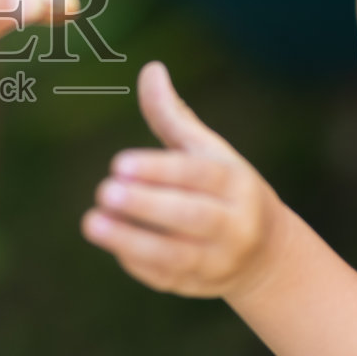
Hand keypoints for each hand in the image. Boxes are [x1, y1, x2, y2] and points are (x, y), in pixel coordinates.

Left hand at [82, 61, 285, 298]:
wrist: (265, 254)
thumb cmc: (223, 188)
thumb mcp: (206, 151)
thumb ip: (173, 116)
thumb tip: (150, 69)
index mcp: (235, 183)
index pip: (198, 176)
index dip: (160, 170)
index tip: (119, 163)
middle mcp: (234, 223)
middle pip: (192, 217)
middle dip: (147, 205)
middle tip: (104, 192)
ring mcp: (219, 260)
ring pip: (177, 255)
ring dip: (132, 240)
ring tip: (91, 222)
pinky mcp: (199, 287)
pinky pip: (167, 278)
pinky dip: (138, 263)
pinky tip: (112, 245)